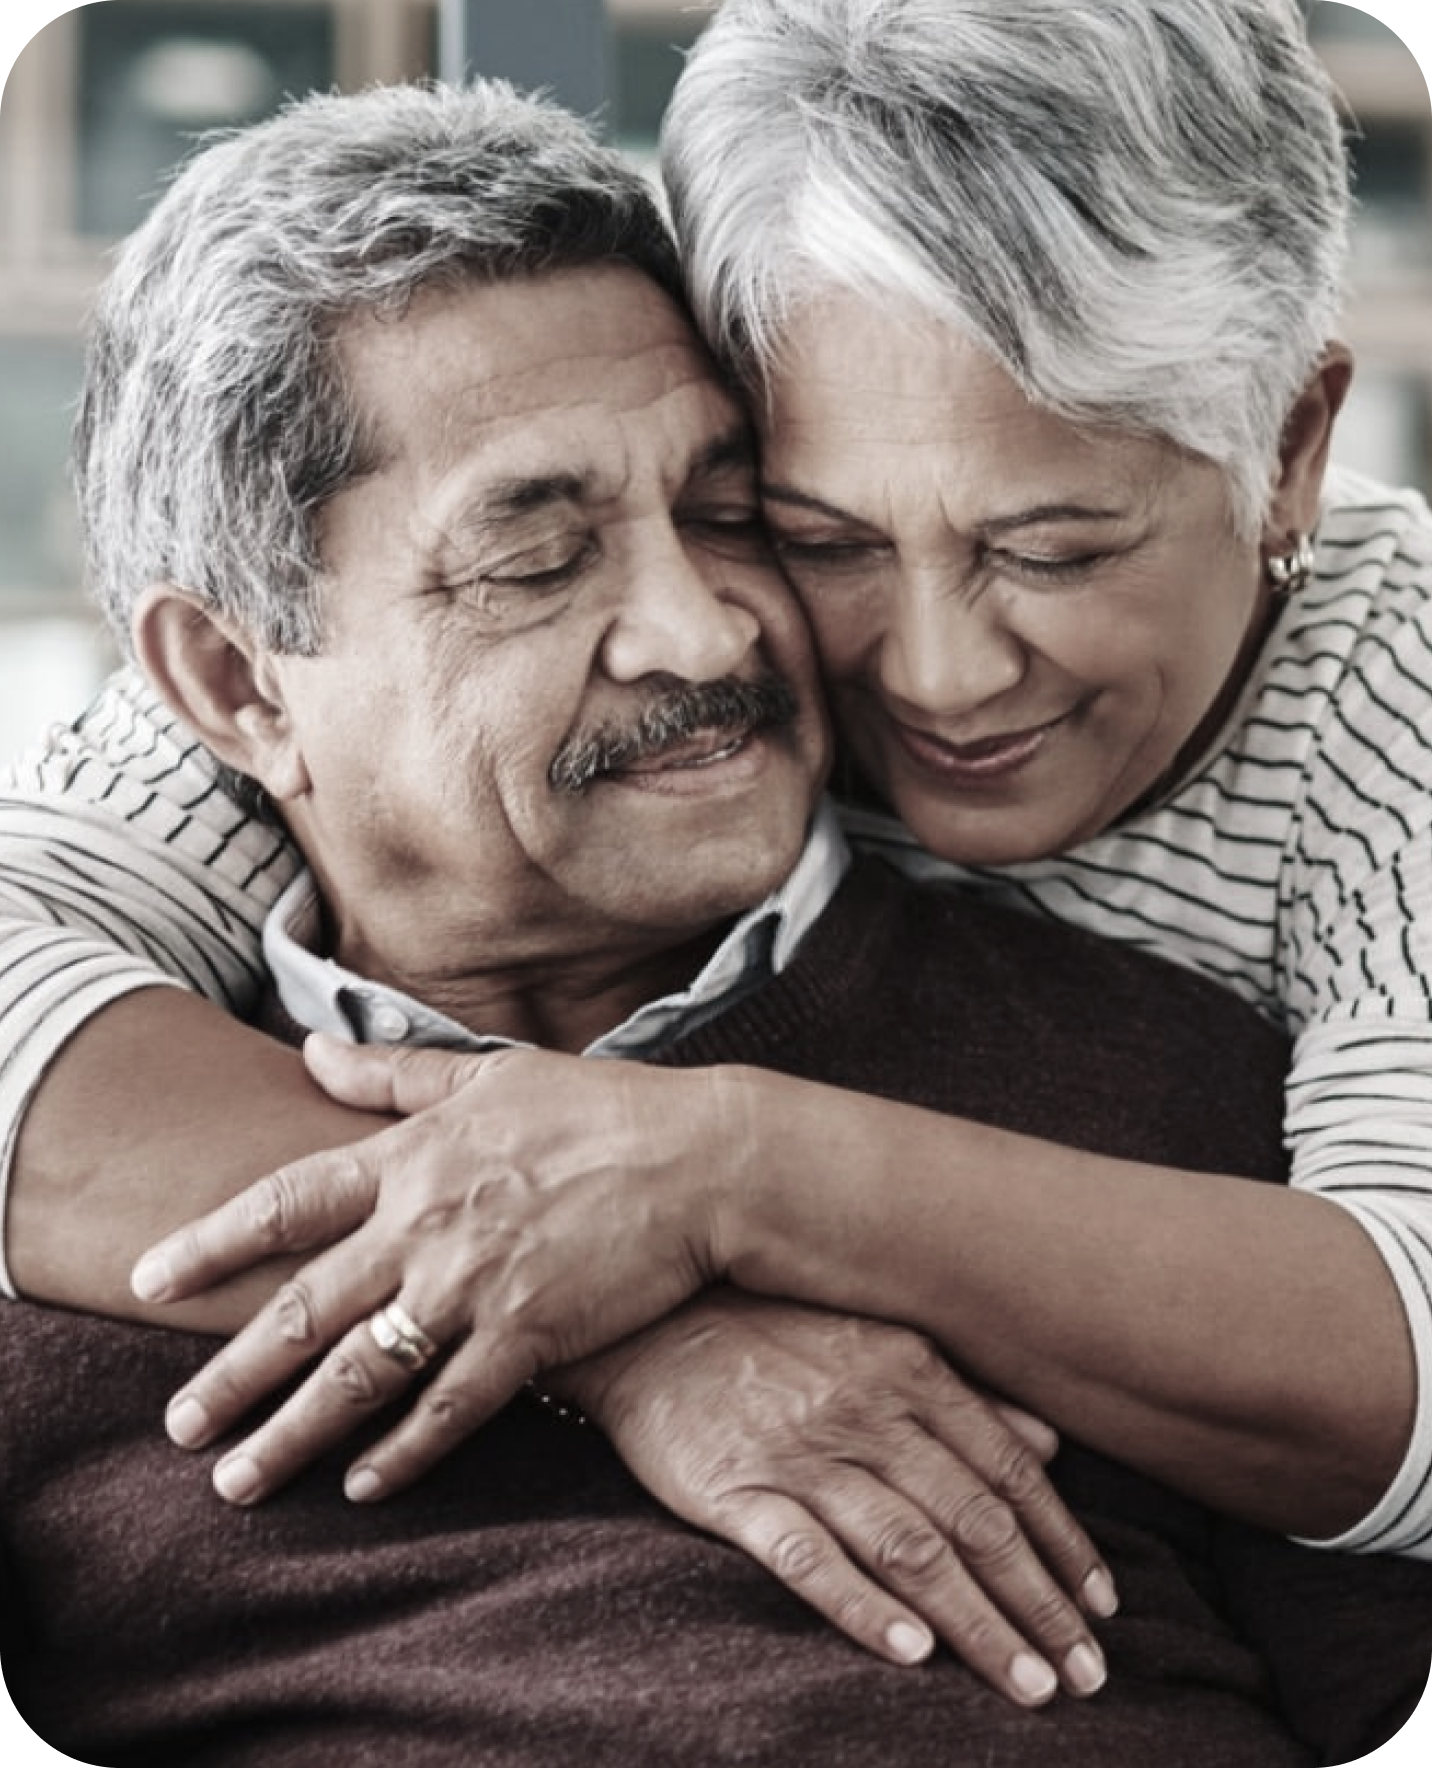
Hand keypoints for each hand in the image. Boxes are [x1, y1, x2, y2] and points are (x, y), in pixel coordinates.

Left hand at [134, 1037, 722, 1502]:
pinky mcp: (530, 1334)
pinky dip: (402, 1453)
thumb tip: (310, 1050)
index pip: (286, 1202)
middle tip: (179, 1425)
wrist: (702, 1159)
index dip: (211, 1242)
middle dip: (234, 1374)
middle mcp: (426, 1224)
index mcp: (411, 1156)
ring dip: (293, 1433)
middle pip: (306, 1309)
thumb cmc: (599, 1109)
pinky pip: (451, 1407)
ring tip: (238, 1480)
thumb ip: (392, 1072)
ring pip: (362, 1372)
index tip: (150, 1279)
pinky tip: (361, 1488)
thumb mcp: (489, 1072)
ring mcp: (476, 1284)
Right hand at [563, 1290, 1115, 1704]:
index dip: (1064, 1544)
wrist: (645, 1317)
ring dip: (978, 1622)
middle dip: (1040, 1603)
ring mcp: (802, 1453)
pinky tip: (910, 1654)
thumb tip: (1048, 1445)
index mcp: (909, 1371)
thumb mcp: (874, 1339)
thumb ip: (962, 1393)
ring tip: (1029, 1685)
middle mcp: (868, 1412)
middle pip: (974, 1521)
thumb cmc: (769, 1331)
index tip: (1105, 1607)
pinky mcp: (736, 1489)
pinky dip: (863, 1605)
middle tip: (1089, 1677)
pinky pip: (808, 1555)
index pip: (1010, 1472)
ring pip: (910, 1547)